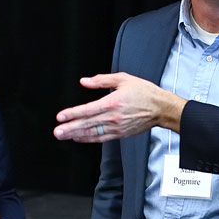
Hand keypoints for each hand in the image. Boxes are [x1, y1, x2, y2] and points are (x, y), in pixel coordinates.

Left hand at [53, 73, 185, 142]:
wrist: (161, 108)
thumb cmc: (144, 92)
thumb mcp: (123, 79)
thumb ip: (101, 80)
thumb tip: (84, 81)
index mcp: (113, 102)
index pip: (88, 110)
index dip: (73, 114)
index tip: (61, 117)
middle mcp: (113, 117)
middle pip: (87, 124)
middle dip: (70, 128)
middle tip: (57, 132)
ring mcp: (117, 127)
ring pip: (93, 133)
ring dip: (76, 135)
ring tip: (64, 136)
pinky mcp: (120, 134)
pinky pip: (101, 138)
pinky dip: (89, 139)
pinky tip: (78, 138)